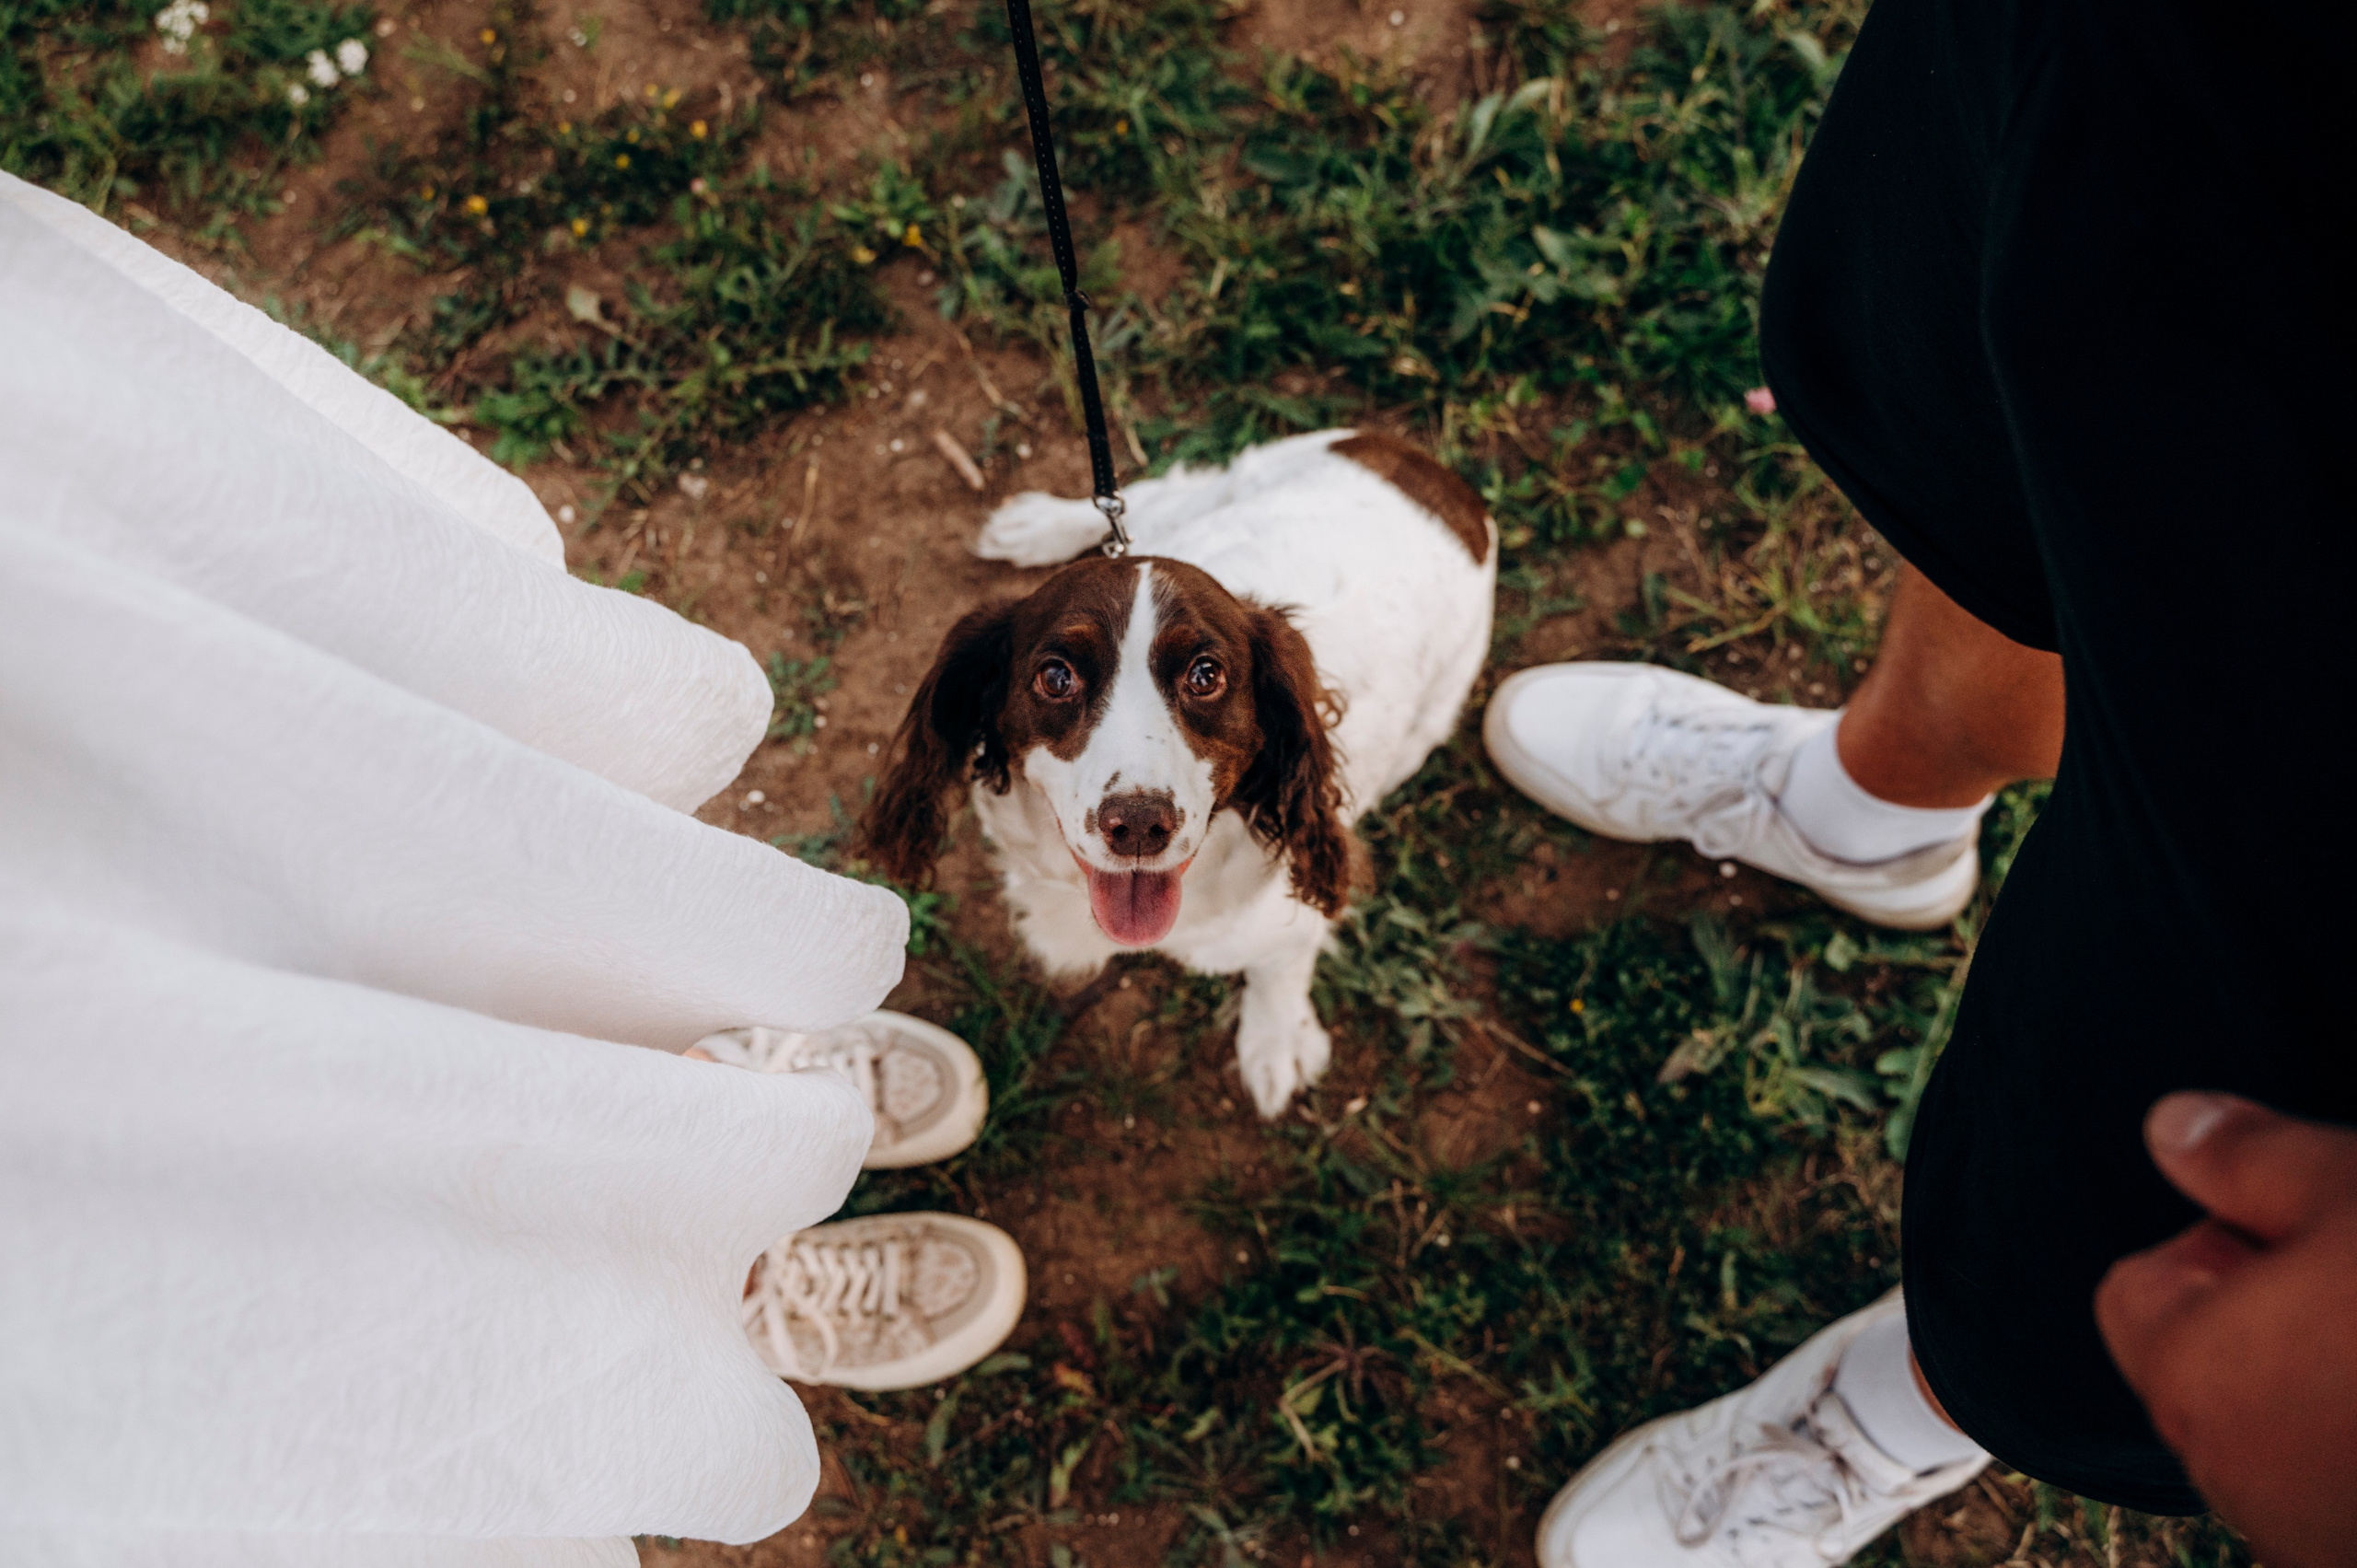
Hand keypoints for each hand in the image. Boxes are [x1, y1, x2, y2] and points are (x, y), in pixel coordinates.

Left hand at [2095, 1092, 2356, 1567]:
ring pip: (2284, 1434)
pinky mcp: (2356, 1559)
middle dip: (2281, 1316)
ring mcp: (2309, 1537)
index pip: (2138, 1289)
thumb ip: (2248, 1158)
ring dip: (2336, 1385)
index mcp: (2194, 1375)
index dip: (2221, 1238)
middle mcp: (2230, 1476)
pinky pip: (2340, 1486)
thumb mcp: (2355, 1189)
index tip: (2314, 1225)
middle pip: (2211, 1365)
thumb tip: (2169, 1127)